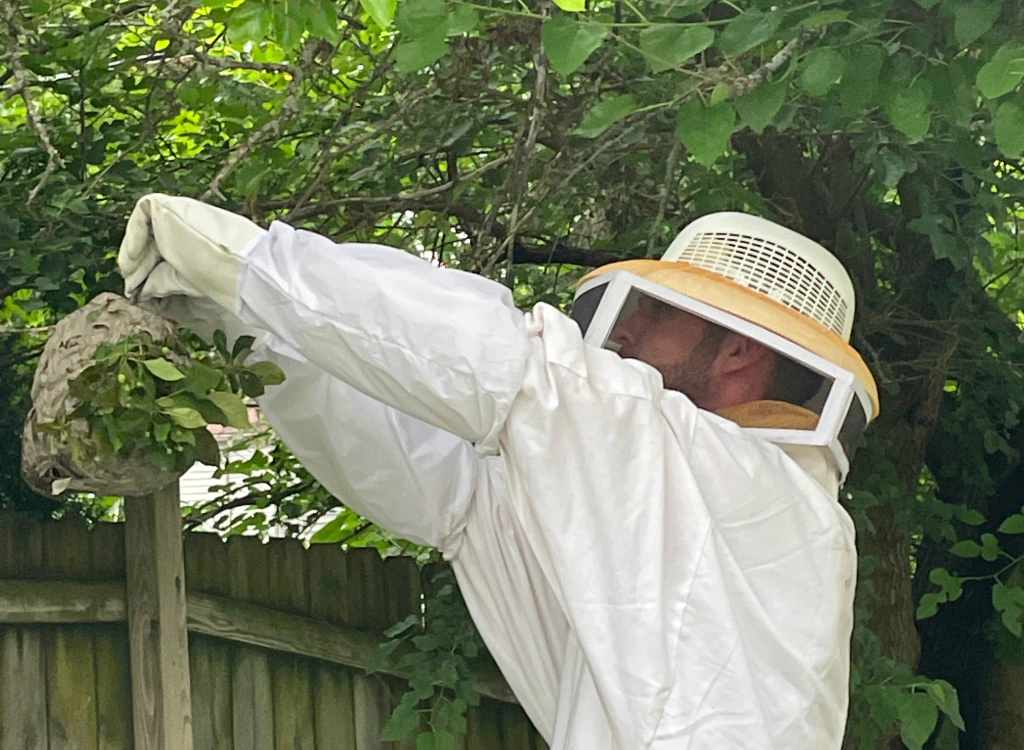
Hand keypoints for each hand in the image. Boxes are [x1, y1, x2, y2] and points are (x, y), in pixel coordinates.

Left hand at [118, 193, 264, 310]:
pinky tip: (133, 259)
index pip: (162, 251)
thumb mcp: (183, 282)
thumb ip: (161, 283)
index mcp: (193, 241)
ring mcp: (178, 212)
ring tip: (133, 276)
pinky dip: (133, 235)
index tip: (140, 291)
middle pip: (152, 241)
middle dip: (140, 266)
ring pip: (146, 229)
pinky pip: (143, 213)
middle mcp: (186, 224)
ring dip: (135, 254)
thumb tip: (138, 291)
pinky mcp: (168, 206)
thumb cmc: (221, 277)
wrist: (236, 266)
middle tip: (133, 287)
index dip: (147, 270)